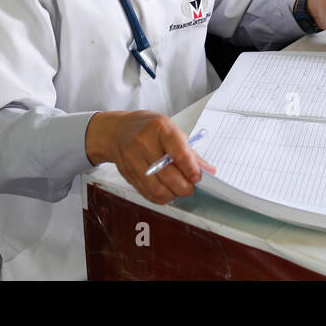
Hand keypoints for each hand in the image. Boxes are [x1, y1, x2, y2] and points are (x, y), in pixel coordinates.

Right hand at [89, 111, 215, 204]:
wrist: (117, 132)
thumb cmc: (147, 129)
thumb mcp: (171, 130)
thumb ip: (190, 152)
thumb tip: (208, 170)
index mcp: (160, 128)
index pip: (179, 153)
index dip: (191, 170)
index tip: (197, 177)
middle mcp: (144, 143)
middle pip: (168, 174)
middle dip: (184, 186)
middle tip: (190, 188)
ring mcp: (133, 159)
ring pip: (156, 188)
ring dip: (172, 194)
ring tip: (178, 191)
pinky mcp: (127, 173)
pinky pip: (146, 192)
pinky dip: (159, 197)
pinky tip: (166, 193)